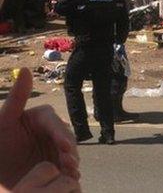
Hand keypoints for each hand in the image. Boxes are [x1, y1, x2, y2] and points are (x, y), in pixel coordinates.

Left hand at [0, 68, 78, 188]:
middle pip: (67, 138)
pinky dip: (69, 173)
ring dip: (72, 162)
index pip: (55, 123)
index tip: (64, 146)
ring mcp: (54, 148)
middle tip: (69, 162)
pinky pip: (67, 167)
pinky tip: (68, 179)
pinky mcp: (56, 164)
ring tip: (69, 173)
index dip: (61, 134)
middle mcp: (50, 132)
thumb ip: (17, 96)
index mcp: (41, 118)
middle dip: (69, 150)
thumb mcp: (3, 120)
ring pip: (70, 153)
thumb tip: (26, 69)